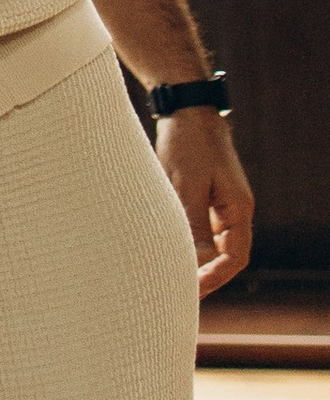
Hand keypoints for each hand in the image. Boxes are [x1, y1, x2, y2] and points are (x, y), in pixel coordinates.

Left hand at [158, 106, 255, 296]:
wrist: (184, 109)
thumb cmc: (187, 144)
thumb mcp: (187, 186)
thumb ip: (192, 224)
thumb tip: (194, 263)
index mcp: (238, 209)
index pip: (235, 258)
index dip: (215, 278)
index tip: (191, 289)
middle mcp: (232, 210)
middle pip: (223, 255)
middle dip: (202, 275)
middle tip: (173, 290)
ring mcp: (218, 204)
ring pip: (209, 243)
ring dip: (192, 259)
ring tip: (164, 274)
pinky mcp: (202, 197)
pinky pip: (197, 228)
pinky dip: (184, 241)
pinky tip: (162, 248)